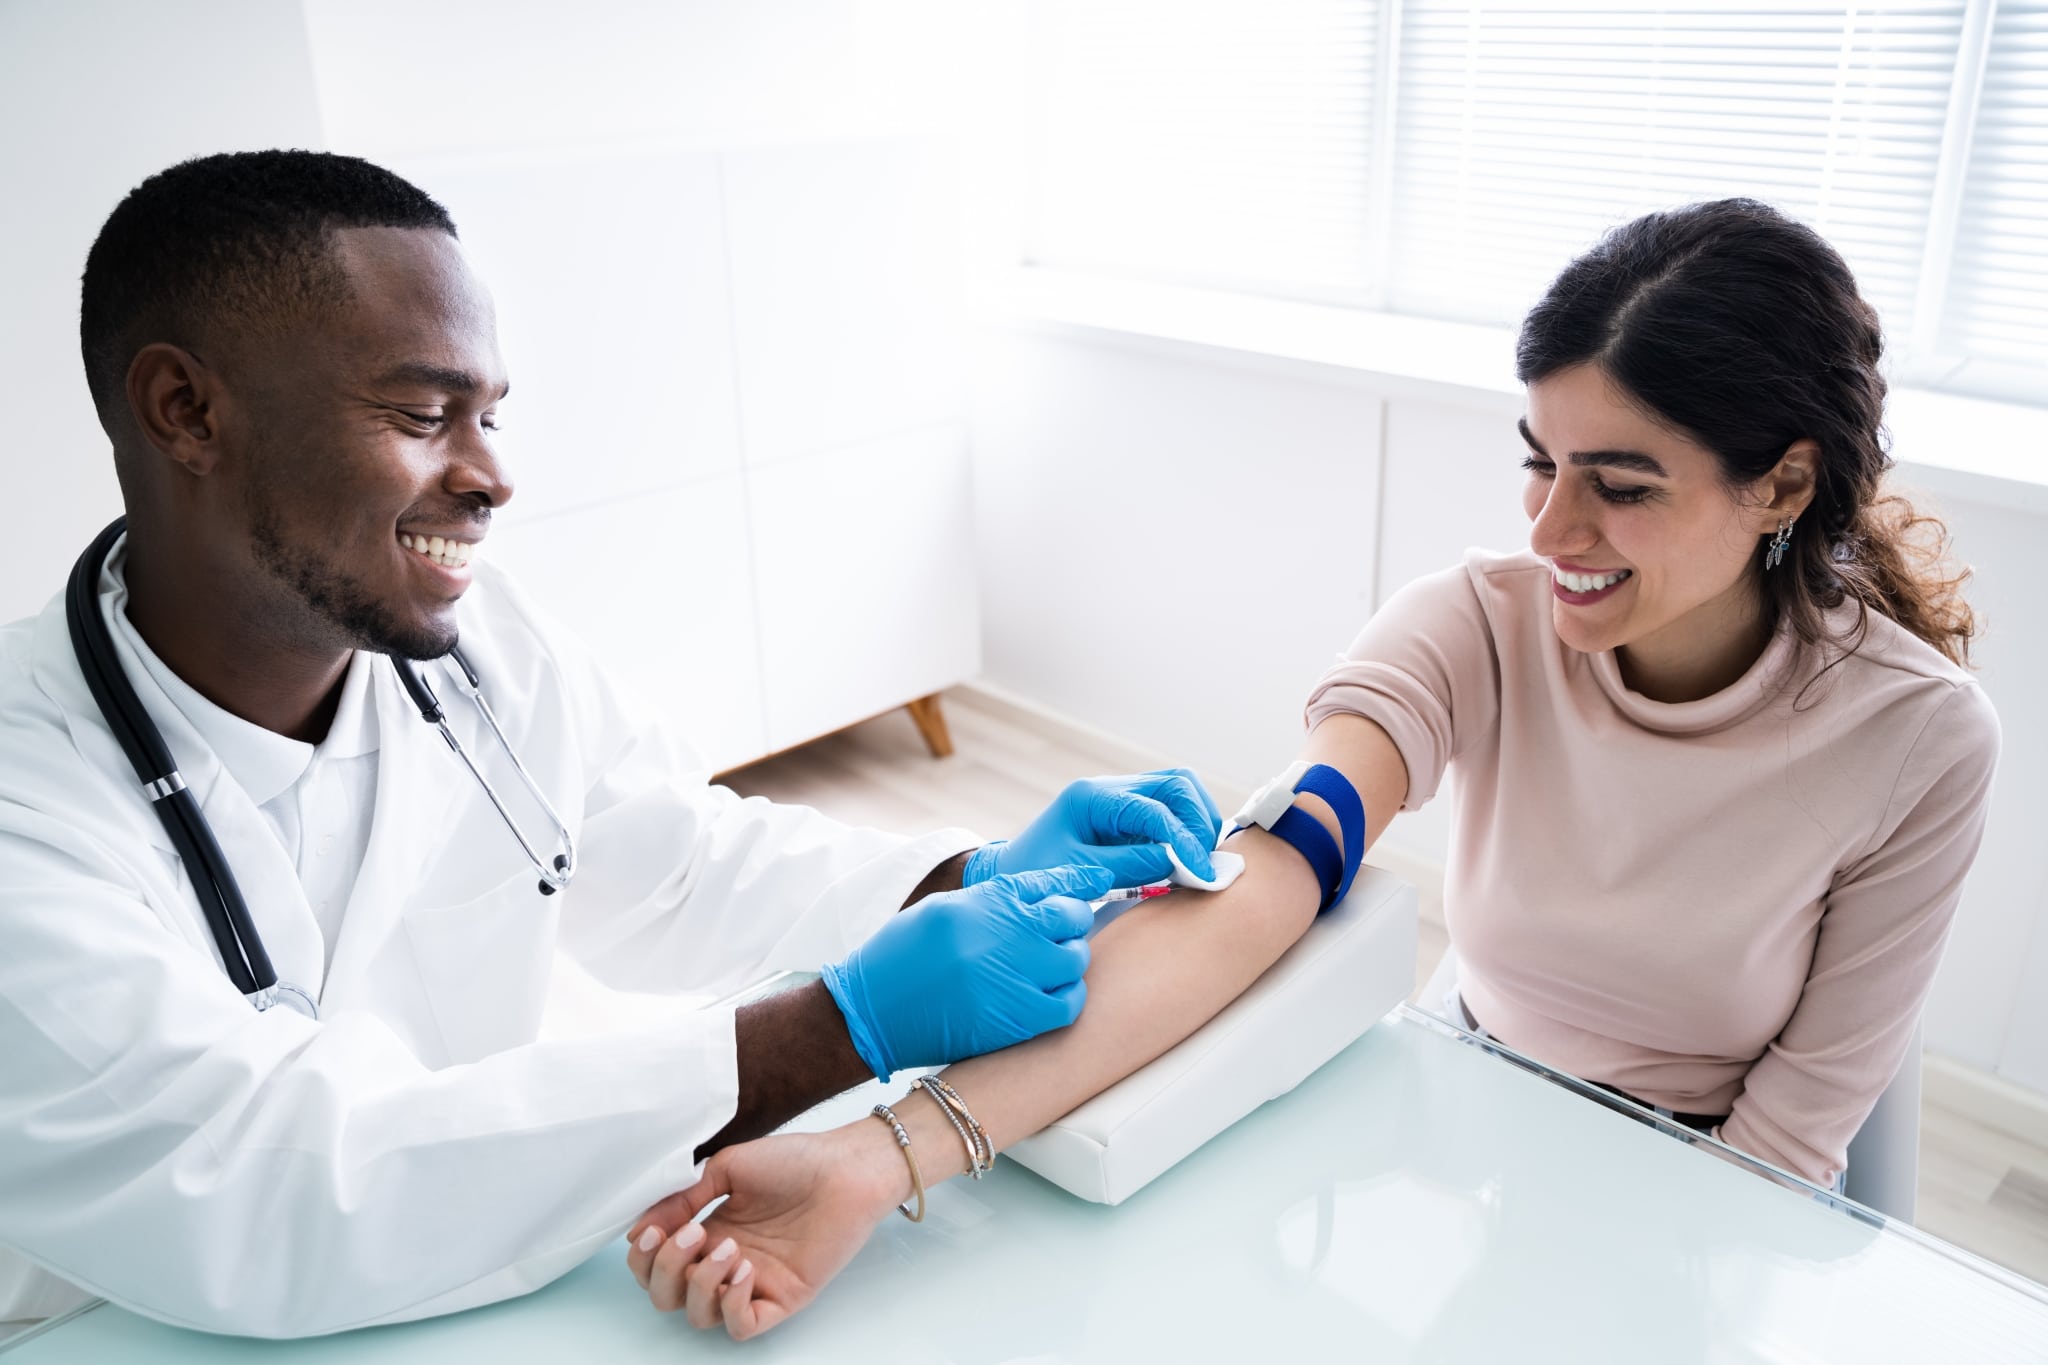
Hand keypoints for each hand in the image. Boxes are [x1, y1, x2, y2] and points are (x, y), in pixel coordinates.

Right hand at [625, 1121, 904, 1339]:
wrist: (845, 1167)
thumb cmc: (795, 1161)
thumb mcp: (726, 1168)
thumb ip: (682, 1198)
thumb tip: (639, 1230)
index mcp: (707, 1232)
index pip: (656, 1266)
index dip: (644, 1257)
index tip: (653, 1231)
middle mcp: (724, 1263)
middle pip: (668, 1297)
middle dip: (665, 1270)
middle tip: (691, 1233)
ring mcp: (752, 1284)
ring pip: (699, 1316)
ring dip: (700, 1284)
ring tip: (728, 1246)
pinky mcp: (782, 1299)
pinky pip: (741, 1326)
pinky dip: (732, 1304)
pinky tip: (745, 1269)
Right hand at [822, 863, 1109, 1080]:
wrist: (874, 1008)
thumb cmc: (905, 954)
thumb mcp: (947, 908)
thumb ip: (994, 900)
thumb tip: (1042, 897)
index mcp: (987, 899)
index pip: (1051, 881)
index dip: (1078, 880)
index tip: (1096, 881)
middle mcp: (1005, 932)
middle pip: (1071, 918)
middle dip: (1072, 922)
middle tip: (1061, 933)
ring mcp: (1014, 975)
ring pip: (1075, 960)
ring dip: (1068, 961)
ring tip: (1049, 967)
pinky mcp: (1016, 1018)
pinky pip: (1068, 1004)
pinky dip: (1067, 997)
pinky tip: (1049, 994)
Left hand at [969, 769, 1222, 888]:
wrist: (1012, 870)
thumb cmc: (1036, 871)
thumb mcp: (1078, 871)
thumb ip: (1128, 865)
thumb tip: (1176, 860)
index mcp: (1093, 797)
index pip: (1154, 808)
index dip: (1184, 841)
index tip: (1201, 874)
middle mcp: (1111, 788)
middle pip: (1178, 783)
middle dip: (1199, 821)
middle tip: (1204, 864)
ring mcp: (1123, 797)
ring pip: (1181, 791)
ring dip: (1198, 823)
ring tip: (1198, 862)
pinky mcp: (1130, 814)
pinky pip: (1172, 810)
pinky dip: (1188, 830)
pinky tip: (1187, 859)